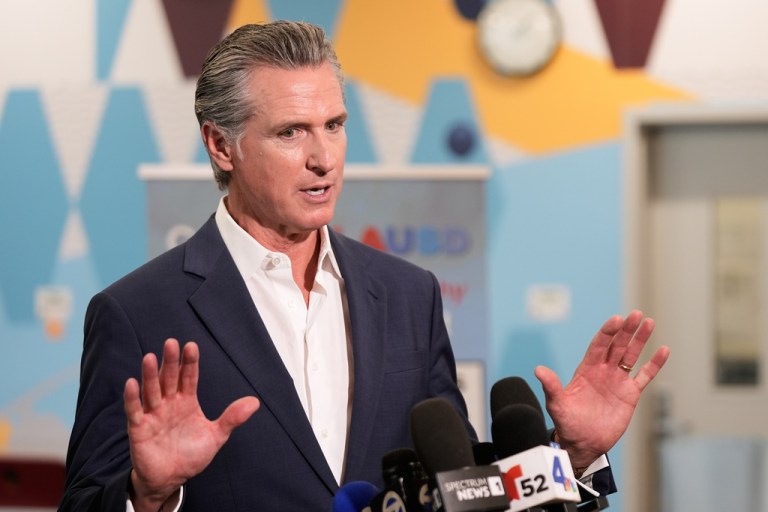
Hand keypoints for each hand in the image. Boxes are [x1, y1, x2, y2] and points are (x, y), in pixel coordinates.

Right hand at [124, 338, 259, 511]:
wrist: (171, 479)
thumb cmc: (191, 455)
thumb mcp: (216, 436)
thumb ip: (232, 418)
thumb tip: (255, 402)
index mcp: (187, 401)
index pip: (189, 377)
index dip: (190, 362)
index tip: (191, 346)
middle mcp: (169, 403)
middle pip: (169, 378)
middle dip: (171, 362)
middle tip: (171, 343)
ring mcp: (153, 414)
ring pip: (151, 390)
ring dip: (150, 375)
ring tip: (150, 358)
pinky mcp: (140, 428)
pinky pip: (135, 410)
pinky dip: (132, 398)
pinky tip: (132, 383)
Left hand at [534, 310, 669, 467]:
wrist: (583, 443)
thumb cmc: (567, 423)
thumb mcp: (557, 404)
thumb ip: (551, 387)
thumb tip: (538, 370)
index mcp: (586, 369)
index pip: (598, 345)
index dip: (607, 332)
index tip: (616, 319)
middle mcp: (603, 370)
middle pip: (617, 345)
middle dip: (626, 330)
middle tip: (636, 314)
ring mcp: (617, 380)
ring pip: (631, 355)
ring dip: (640, 339)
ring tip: (649, 322)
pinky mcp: (630, 394)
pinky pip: (645, 376)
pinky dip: (655, 363)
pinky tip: (664, 349)